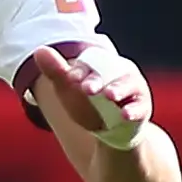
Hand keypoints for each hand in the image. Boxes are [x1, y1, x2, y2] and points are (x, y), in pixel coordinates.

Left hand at [27, 45, 150, 148]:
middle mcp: (119, 72)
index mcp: (101, 64)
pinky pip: (140, 107)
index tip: (70, 78)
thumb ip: (56, 71)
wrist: (111, 132)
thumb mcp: (70, 90)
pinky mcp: (142, 107)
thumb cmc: (89, 104)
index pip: (90, 63)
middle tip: (86, 88)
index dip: (80, 70)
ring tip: (109, 94)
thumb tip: (39, 50)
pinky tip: (125, 115)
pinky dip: (133, 111)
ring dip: (119, 89)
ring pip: (128, 85)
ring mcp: (133, 89)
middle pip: (109, 72)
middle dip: (97, 79)